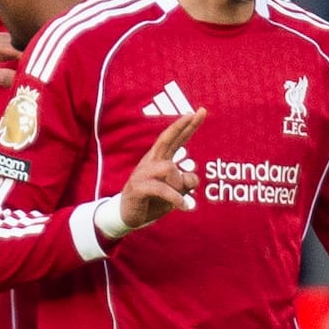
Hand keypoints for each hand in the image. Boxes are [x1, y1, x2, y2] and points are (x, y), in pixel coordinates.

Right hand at [118, 109, 205, 228]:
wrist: (128, 216)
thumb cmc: (153, 201)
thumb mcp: (176, 192)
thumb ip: (186, 183)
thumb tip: (193, 177)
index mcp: (160, 160)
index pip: (175, 139)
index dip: (187, 126)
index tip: (201, 112)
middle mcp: (150, 162)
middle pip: (166, 139)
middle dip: (180, 126)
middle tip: (194, 113)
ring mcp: (142, 173)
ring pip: (169, 168)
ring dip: (179, 185)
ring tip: (181, 200)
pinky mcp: (138, 187)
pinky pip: (162, 188)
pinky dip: (175, 198)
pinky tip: (184, 206)